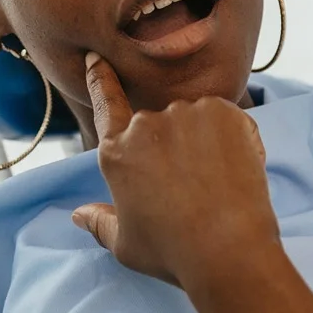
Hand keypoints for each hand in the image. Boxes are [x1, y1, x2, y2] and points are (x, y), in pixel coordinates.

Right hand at [70, 53, 279, 288]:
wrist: (228, 250)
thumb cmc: (173, 253)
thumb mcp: (126, 244)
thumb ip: (100, 223)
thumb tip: (78, 215)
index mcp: (115, 153)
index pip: (105, 104)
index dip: (101, 80)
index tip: (99, 59)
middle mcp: (145, 126)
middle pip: (158, 126)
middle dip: (173, 149)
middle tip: (193, 188)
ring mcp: (185, 114)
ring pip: (193, 120)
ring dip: (203, 141)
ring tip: (215, 184)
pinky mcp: (224, 112)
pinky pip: (226, 117)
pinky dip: (233, 138)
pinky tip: (235, 170)